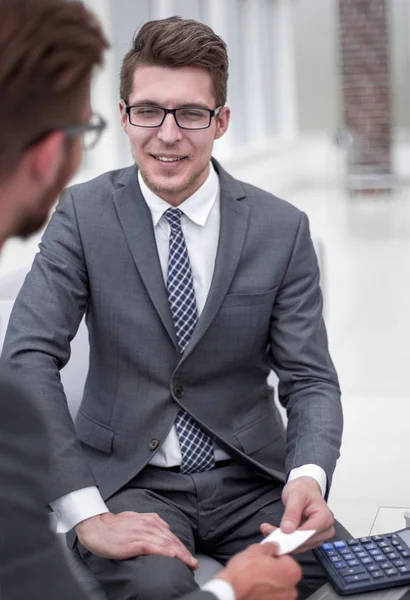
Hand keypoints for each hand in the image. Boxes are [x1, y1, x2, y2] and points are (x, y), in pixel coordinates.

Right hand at [75, 511, 197, 567]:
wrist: (96, 528)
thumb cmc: (114, 525)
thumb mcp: (134, 518)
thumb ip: (149, 521)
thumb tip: (163, 527)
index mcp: (149, 520)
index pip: (170, 535)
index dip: (181, 546)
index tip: (189, 556)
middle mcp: (148, 525)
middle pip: (171, 540)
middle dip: (184, 552)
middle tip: (194, 563)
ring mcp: (141, 533)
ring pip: (166, 543)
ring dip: (180, 554)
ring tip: (189, 563)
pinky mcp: (134, 542)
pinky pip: (153, 546)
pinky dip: (164, 551)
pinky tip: (172, 557)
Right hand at [217, 543, 301, 599]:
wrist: (230, 591)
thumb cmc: (243, 573)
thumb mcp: (256, 549)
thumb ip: (270, 546)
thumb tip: (274, 547)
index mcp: (291, 572)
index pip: (288, 558)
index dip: (276, 555)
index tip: (268, 556)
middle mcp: (291, 589)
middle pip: (284, 573)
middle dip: (274, 568)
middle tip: (260, 565)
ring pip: (278, 585)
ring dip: (270, 580)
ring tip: (255, 576)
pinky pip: (272, 595)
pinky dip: (266, 591)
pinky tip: (255, 586)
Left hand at [260, 476, 334, 552]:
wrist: (305, 488)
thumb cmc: (303, 489)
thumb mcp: (295, 495)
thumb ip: (292, 512)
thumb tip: (287, 530)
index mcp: (325, 517)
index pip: (309, 533)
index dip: (292, 537)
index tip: (276, 536)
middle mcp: (326, 529)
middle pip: (305, 541)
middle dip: (285, 538)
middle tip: (266, 530)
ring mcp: (320, 536)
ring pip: (300, 546)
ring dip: (283, 540)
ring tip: (267, 529)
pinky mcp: (312, 539)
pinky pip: (299, 544)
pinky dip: (286, 540)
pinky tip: (274, 532)